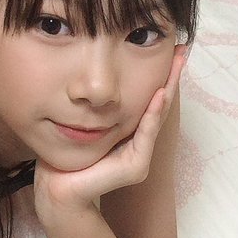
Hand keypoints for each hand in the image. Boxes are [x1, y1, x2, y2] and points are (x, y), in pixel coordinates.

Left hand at [35, 45, 185, 215]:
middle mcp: (138, 144)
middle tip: (181, 51)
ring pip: (157, 116)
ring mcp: (140, 157)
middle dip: (170, 77)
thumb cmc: (64, 155)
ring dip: (168, 89)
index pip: (148, 99)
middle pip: (159, 104)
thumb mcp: (82, 122)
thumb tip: (95, 76)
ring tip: (176, 65)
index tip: (167, 49)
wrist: (57, 188)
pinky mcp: (136, 167)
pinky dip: (153, 114)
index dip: (158, 76)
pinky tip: (159, 94)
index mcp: (128, 134)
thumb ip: (95, 107)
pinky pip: (146, 135)